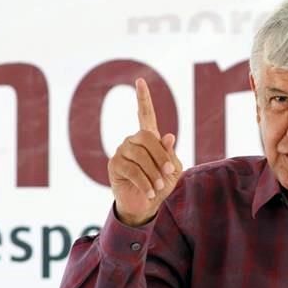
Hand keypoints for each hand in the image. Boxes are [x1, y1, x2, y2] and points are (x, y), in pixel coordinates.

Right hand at [108, 78, 182, 226]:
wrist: (145, 206)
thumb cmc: (161, 186)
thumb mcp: (173, 171)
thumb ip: (171, 155)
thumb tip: (169, 135)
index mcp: (148, 138)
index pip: (145, 115)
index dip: (143, 99)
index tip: (140, 81)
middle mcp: (132, 141)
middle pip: (148, 138)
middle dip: (161, 157)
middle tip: (169, 174)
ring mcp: (121, 151)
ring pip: (140, 156)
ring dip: (154, 174)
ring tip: (159, 187)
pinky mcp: (114, 165)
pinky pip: (132, 170)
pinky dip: (145, 183)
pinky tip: (150, 193)